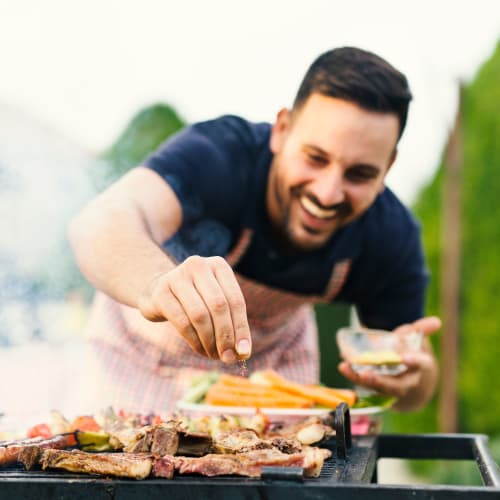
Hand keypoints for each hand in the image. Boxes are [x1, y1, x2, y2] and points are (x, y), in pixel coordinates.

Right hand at [137, 255, 251, 363]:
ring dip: (209, 341)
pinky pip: (182, 322)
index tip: (244, 352)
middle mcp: (198, 265)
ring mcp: (177, 276)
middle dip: (225, 336)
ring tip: (214, 355)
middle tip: (228, 357)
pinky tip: (200, 350)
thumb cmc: (196, 299)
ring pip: (200, 315)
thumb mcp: (215, 303)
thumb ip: (231, 323)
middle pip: (219, 306)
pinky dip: (194, 341)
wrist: (157, 291)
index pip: (236, 300)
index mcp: (218, 265)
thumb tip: (243, 353)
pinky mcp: (161, 292)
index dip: (241, 328)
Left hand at [338, 316, 440, 409]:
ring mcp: (391, 388)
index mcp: (420, 367)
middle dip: (381, 381)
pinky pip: (365, 385)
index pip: (421, 365)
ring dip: (360, 379)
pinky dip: (354, 375)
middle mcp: (406, 381)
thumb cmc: (412, 355)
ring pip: (377, 388)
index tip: (405, 358)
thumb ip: (421, 330)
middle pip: (395, 385)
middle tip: (366, 374)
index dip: (414, 361)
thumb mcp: (417, 341)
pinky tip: (343, 366)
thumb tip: (436, 321)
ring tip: (345, 367)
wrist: (411, 380)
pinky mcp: (377, 388)